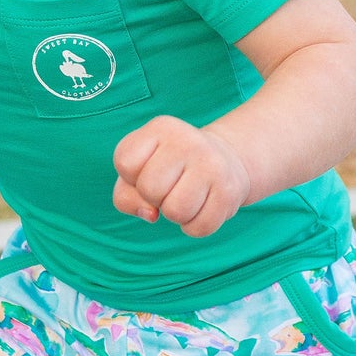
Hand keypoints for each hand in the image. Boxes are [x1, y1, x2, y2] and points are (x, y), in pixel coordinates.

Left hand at [111, 115, 251, 237]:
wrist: (226, 159)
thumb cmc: (170, 169)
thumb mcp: (140, 171)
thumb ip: (126, 195)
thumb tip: (151, 214)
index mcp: (162, 128)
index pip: (125, 162)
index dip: (131, 177)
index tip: (148, 170)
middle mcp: (189, 141)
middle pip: (149, 189)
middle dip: (153, 198)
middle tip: (169, 187)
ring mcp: (213, 165)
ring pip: (175, 211)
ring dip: (174, 214)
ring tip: (184, 197)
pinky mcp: (230, 192)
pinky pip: (199, 228)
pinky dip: (194, 226)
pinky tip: (201, 206)